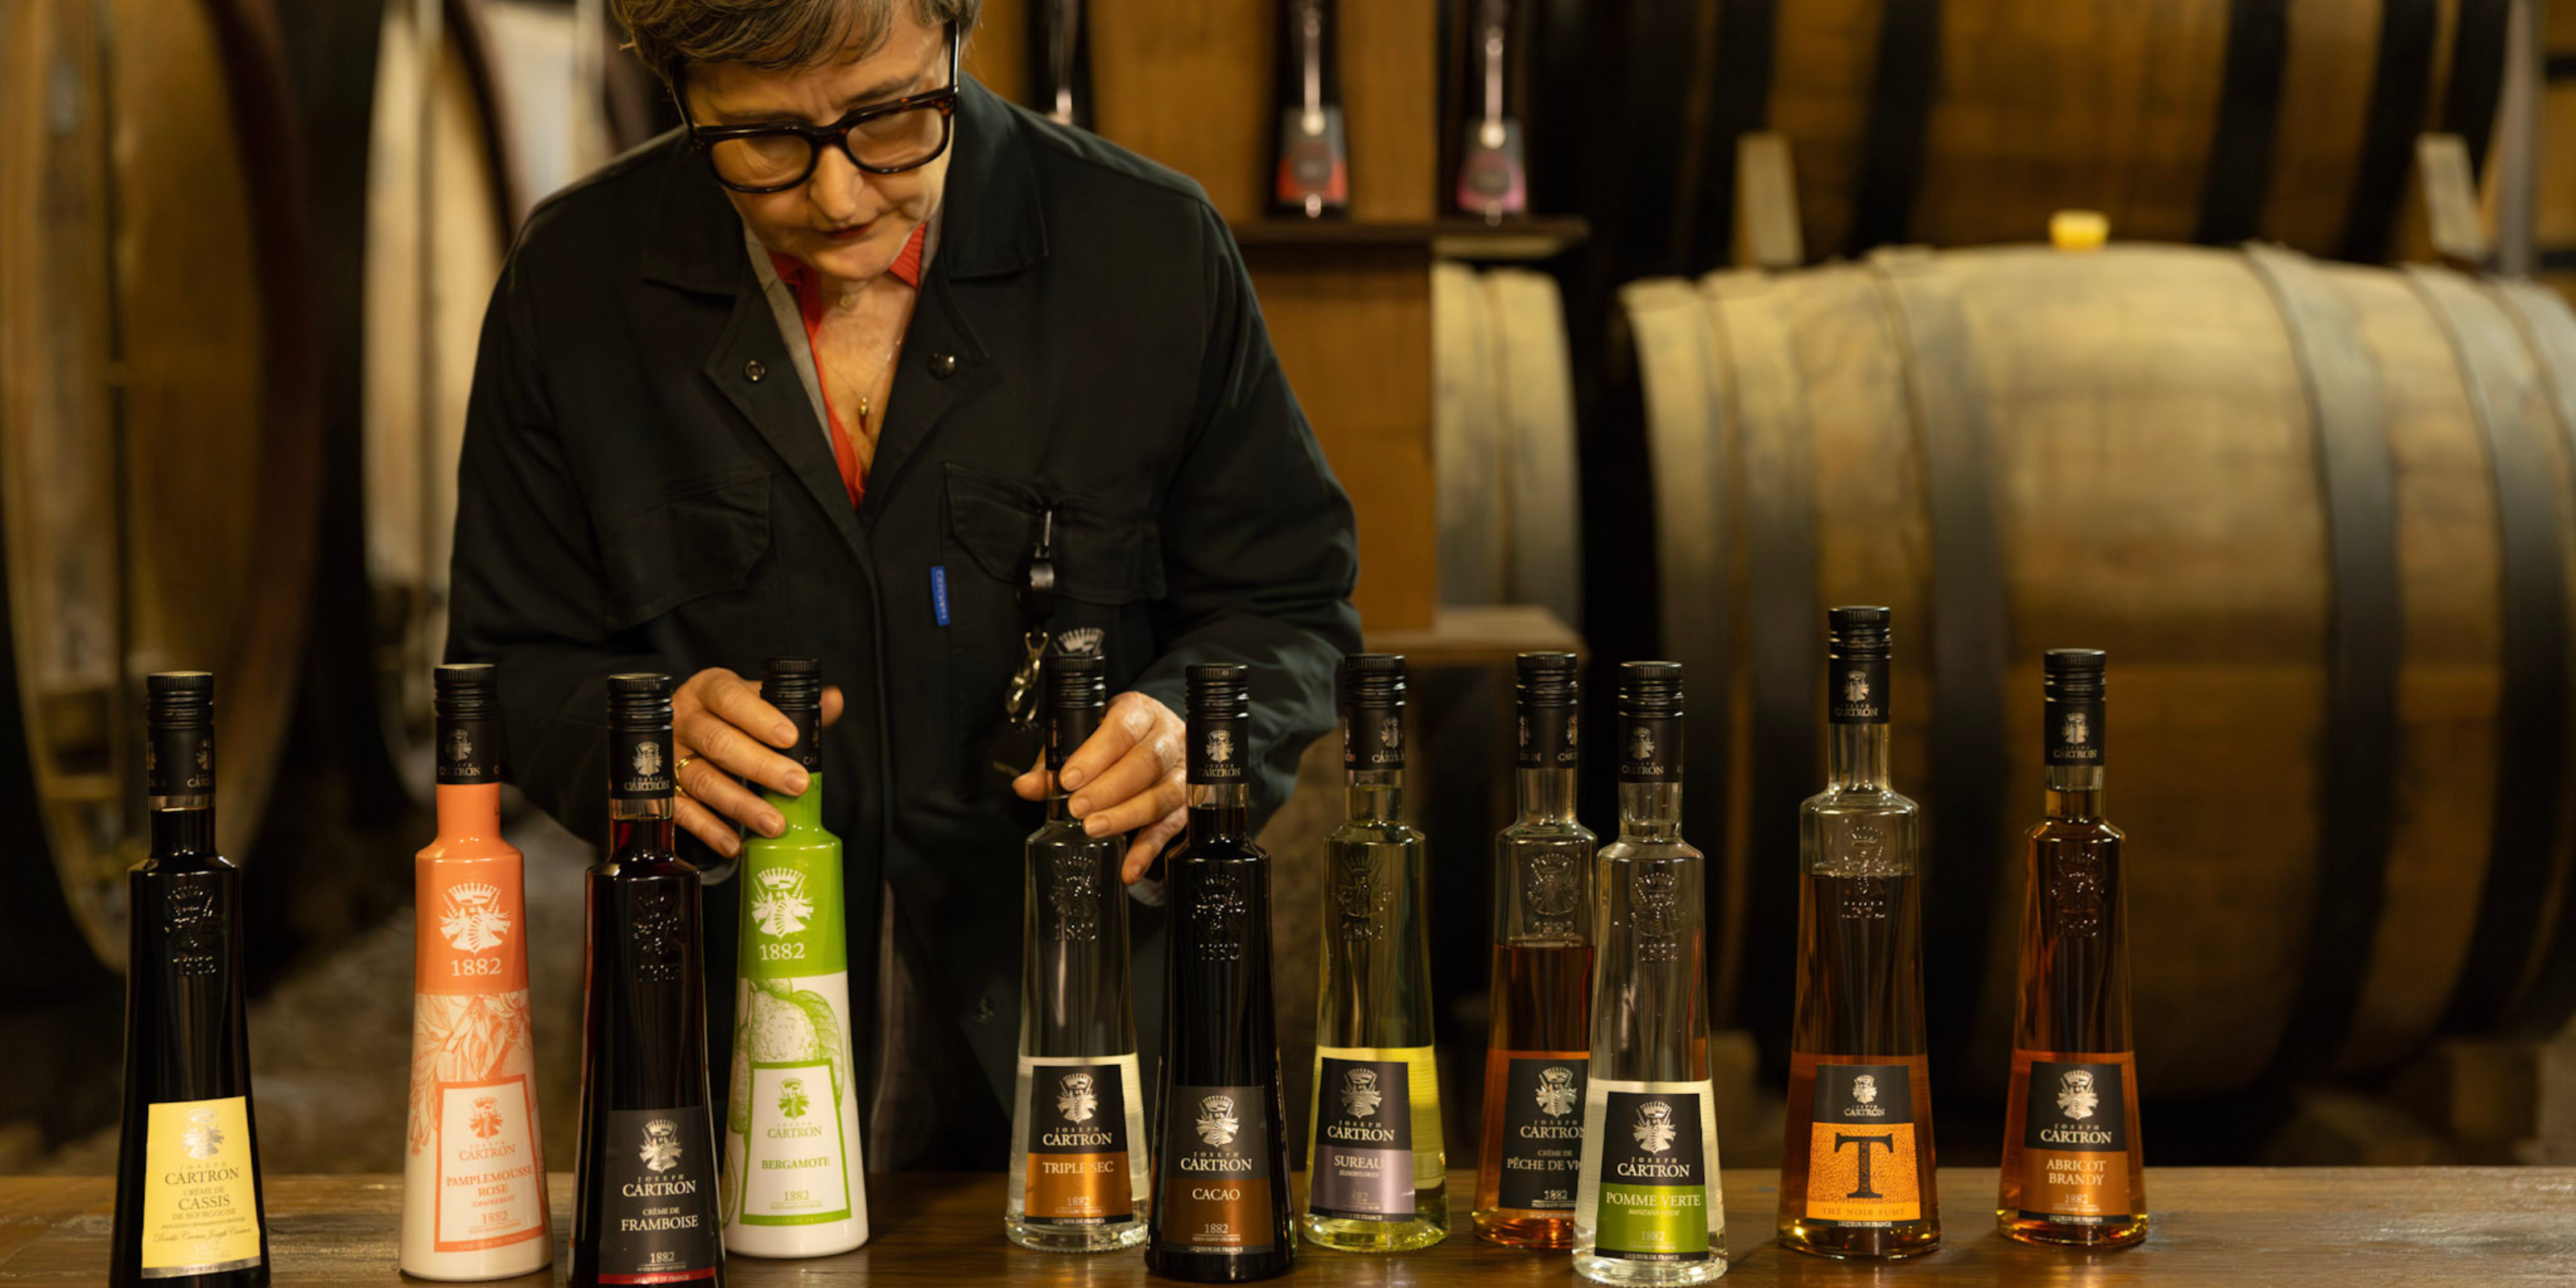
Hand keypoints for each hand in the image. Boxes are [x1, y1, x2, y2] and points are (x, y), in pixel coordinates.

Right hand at [670, 666, 843, 855]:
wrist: (679, 728)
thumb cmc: (726, 715)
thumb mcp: (754, 700)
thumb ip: (792, 703)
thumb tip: (833, 700)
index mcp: (708, 689)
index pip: (730, 698)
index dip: (760, 718)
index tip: (790, 738)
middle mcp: (684, 719)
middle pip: (717, 742)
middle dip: (760, 766)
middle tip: (795, 785)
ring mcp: (668, 755)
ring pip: (702, 779)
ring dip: (740, 805)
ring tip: (773, 823)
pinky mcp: (660, 788)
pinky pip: (682, 811)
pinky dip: (709, 829)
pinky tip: (734, 843)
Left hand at [1012, 690, 1186, 883]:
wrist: (1154, 737)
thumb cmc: (1115, 737)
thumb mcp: (1083, 738)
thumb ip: (1055, 761)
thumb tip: (1026, 786)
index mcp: (1140, 712)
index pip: (1122, 730)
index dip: (1095, 755)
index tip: (1069, 779)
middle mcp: (1168, 738)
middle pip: (1147, 762)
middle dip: (1109, 788)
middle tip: (1078, 809)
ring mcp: (1183, 771)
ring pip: (1164, 794)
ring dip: (1128, 815)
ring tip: (1095, 829)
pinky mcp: (1187, 804)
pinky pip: (1171, 827)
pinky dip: (1149, 849)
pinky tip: (1129, 866)